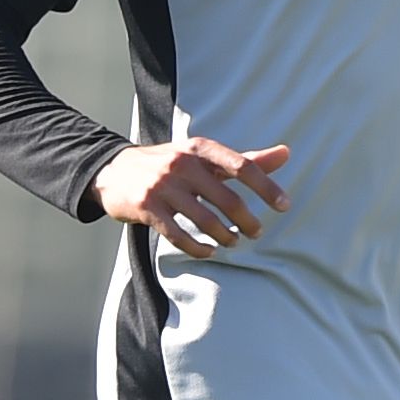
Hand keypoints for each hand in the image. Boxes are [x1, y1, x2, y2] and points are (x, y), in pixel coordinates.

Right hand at [95, 136, 288, 260]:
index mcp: (200, 148)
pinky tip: (209, 251)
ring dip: (225, 236)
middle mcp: (182, 164)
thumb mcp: (204, 157)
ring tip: (233, 242)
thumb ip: (245, 159)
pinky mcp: (147, 208)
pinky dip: (198, 248)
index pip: (242, 166)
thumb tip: (286, 153)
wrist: (113, 171)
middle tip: (256, 233)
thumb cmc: (169, 164)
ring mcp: (163, 186)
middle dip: (247, 221)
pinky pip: (179, 235)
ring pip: (205, 220)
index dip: (266, 187)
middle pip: (226, 198)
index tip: (284, 206)